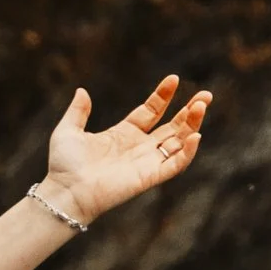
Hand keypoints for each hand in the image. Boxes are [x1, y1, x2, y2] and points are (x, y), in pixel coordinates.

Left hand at [43, 74, 212, 226]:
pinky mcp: (150, 177)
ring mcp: (146, 162)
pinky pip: (175, 165)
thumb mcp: (68, 131)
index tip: (174, 79)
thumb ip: (78, 111)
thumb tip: (82, 90)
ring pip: (179, 142)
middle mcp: (139, 148)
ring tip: (201, 106)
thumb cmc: (64, 166)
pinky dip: (188, 152)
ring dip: (193, 125)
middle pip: (173, 127)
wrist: (65, 190)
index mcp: (123, 134)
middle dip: (190, 111)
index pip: (152, 111)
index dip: (164, 96)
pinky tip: (195, 135)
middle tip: (206, 94)